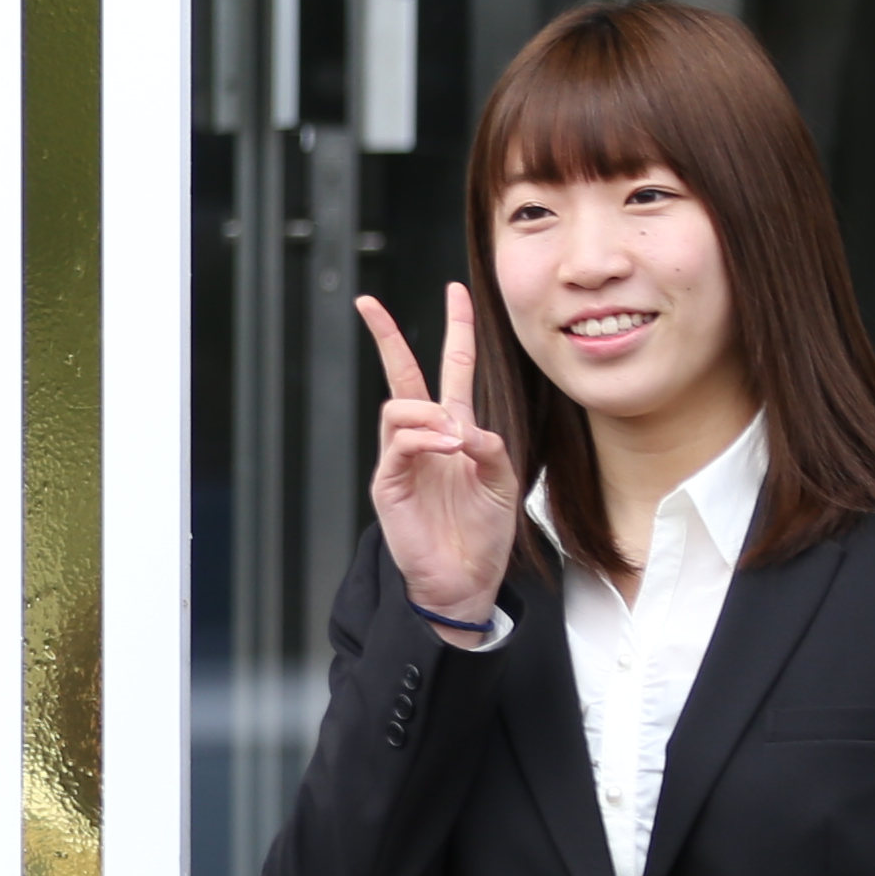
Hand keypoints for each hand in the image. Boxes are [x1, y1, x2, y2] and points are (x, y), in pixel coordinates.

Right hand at [354, 282, 521, 631]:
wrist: (464, 582)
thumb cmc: (483, 536)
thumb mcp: (505, 483)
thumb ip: (491, 447)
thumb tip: (461, 426)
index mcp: (455, 433)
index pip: (451, 370)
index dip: (455, 330)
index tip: (455, 292)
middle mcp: (424, 440)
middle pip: (403, 376)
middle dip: (386, 338)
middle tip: (369, 305)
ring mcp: (402, 461)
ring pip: (399, 407)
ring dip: (428, 413)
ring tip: (454, 440)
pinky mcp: (388, 485)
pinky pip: (397, 445)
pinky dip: (422, 439)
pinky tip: (447, 448)